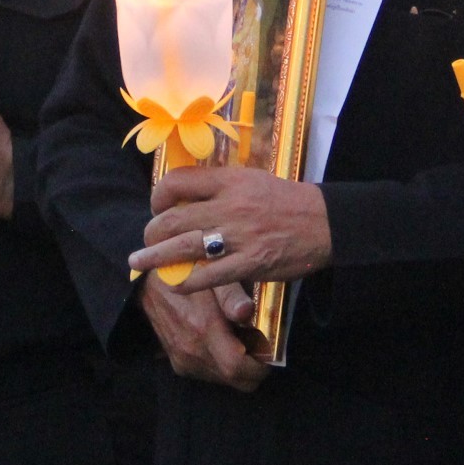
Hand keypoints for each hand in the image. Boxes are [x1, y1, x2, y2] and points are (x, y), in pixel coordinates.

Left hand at [129, 166, 330, 289]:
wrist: (324, 222)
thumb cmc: (285, 201)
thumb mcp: (252, 180)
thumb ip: (219, 187)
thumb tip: (184, 197)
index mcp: (230, 181)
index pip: (178, 181)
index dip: (158, 196)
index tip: (158, 208)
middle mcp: (231, 206)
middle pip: (173, 218)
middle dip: (151, 233)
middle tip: (145, 243)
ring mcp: (240, 236)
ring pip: (183, 247)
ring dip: (155, 258)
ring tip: (139, 263)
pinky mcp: (250, 263)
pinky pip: (207, 276)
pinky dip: (185, 282)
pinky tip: (176, 284)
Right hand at [138, 273, 266, 391]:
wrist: (151, 283)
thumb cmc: (189, 274)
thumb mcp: (214, 275)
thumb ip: (231, 295)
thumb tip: (246, 312)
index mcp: (203, 330)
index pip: (237, 368)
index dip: (259, 367)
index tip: (270, 353)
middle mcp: (192, 352)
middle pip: (235, 380)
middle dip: (254, 370)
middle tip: (261, 347)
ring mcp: (183, 360)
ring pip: (223, 379)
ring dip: (238, 368)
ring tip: (243, 341)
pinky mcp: (177, 363)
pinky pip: (208, 374)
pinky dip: (222, 365)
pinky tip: (224, 343)